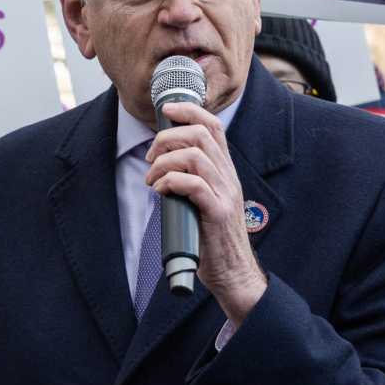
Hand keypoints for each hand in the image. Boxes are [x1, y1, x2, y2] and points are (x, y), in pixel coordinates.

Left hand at [145, 102, 266, 325]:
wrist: (233, 273)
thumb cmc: (212, 238)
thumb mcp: (203, 200)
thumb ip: (190, 179)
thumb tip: (160, 164)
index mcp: (225, 170)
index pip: (213, 126)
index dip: (189, 111)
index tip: (166, 110)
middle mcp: (228, 177)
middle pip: (201, 134)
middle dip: (167, 137)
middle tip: (151, 157)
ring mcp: (225, 194)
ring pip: (195, 156)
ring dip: (164, 162)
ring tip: (152, 179)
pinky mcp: (217, 213)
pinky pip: (193, 184)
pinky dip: (170, 182)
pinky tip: (160, 191)